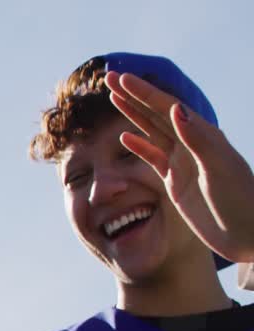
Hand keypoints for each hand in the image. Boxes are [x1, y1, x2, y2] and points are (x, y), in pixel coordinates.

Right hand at [107, 70, 253, 264]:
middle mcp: (192, 145)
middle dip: (133, 96)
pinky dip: (138, 147)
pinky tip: (124, 138)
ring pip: (152, 132)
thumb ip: (197, 139)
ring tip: (113, 99)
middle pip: (157, 114)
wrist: (246, 234)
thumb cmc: (239, 201)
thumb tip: (176, 110)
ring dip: (133, 115)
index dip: (144, 93)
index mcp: (204, 136)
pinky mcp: (176, 183)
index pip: (169, 108)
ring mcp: (183, 163)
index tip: (122, 79)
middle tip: (109, 78)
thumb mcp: (219, 169)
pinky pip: (153, 159)